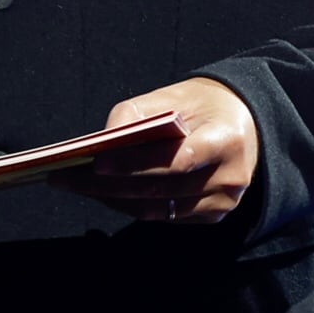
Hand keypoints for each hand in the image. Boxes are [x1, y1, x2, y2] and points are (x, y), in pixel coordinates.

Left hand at [56, 77, 260, 223]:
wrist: (246, 123)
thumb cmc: (203, 106)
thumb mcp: (175, 95)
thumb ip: (138, 112)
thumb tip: (102, 141)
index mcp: (226, 140)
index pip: (176, 161)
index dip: (135, 164)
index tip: (96, 163)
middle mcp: (230, 177)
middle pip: (161, 190)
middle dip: (109, 186)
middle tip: (67, 178)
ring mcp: (223, 202)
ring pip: (157, 210)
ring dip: (113, 199)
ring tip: (77, 186)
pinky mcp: (214, 215)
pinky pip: (163, 217)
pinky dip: (130, 206)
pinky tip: (105, 193)